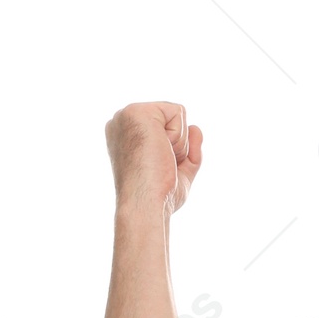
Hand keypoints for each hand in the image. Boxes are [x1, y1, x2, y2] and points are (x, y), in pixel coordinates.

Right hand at [104, 101, 202, 221]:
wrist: (146, 206)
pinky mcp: (137, 112)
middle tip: (160, 165)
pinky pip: (178, 112)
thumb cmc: (160, 197)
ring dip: (178, 143)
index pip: (164, 127)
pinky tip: (162, 151)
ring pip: (177, 114)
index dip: (173, 149)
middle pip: (171, 118)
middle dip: (177, 144)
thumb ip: (188, 150)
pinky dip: (179, 137)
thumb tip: (196, 128)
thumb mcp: (179, 172)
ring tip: (159, 160)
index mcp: (125, 135)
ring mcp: (127, 115)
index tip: (159, 168)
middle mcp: (122, 121)